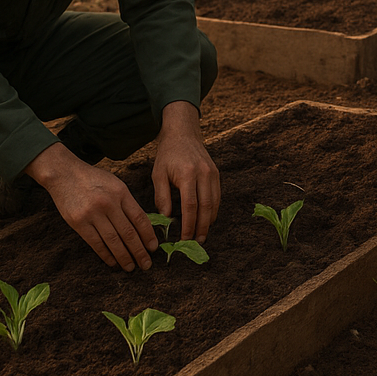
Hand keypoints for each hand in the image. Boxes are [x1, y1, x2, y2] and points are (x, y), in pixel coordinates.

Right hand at [27, 144, 157, 270]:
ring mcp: (93, 214)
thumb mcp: (115, 184)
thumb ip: (127, 202)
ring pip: (113, 241)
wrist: (65, 174)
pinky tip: (113, 262)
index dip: (148, 235)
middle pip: (128, 232)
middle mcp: (109, 203)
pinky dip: (106, 255)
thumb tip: (141, 226)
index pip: (139, 218)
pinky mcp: (78, 223)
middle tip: (146, 264)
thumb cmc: (94, 179)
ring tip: (131, 267)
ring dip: (124, 257)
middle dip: (139, 251)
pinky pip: (96, 243)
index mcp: (121, 193)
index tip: (154, 248)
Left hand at [151, 101, 219, 243]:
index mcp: (187, 174)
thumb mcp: (158, 174)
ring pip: (215, 202)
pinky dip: (213, 209)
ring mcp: (212, 173)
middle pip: (206, 206)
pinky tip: (207, 219)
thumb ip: (162, 197)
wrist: (183, 134)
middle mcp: (203, 173)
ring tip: (202, 234)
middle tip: (197, 241)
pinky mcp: (216, 173)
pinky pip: (217, 195)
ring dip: (209, 220)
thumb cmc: (168, 155)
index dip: (189, 224)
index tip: (184, 238)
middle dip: (202, 226)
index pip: (190, 205)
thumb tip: (166, 219)